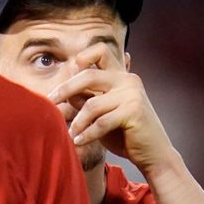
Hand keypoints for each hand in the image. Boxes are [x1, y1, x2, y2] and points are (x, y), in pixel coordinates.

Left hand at [48, 43, 174, 175]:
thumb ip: (86, 98)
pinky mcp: (134, 111)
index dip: (82, 58)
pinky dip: (86, 134)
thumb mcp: (101, 112)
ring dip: (77, 122)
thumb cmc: (123, 133)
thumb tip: (61, 92)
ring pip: (91, 105)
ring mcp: (132, 94)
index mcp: (120, 75)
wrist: (152, 153)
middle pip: (88, 75)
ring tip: (70, 134)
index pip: (101, 51)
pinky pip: (100, 122)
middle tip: (51, 102)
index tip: (67, 75)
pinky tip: (78, 141)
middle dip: (65, 89)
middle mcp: (127, 79)